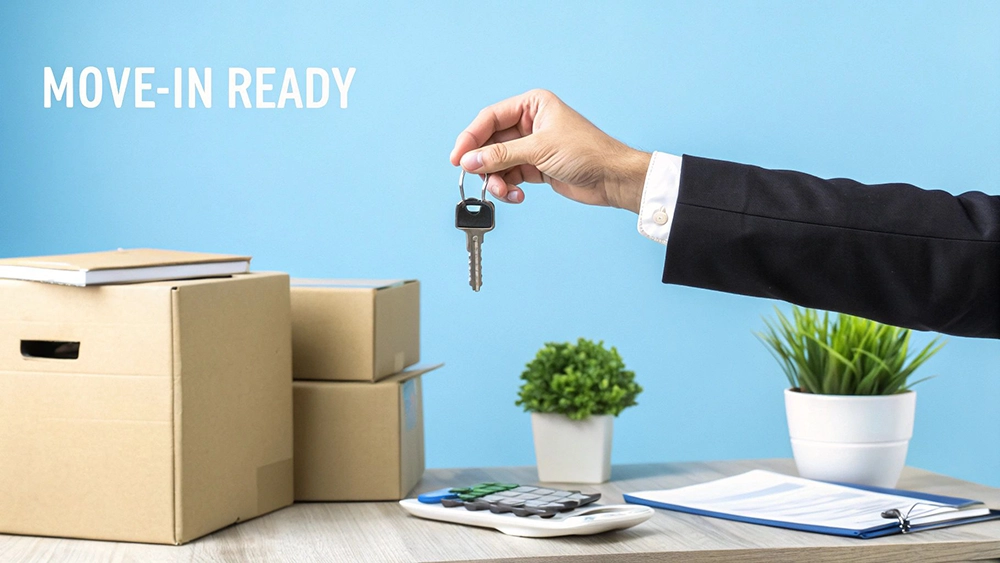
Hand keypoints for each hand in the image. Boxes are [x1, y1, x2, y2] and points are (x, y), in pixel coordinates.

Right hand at [449, 89, 650, 212]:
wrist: (611, 178)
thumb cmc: (587, 152)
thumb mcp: (539, 150)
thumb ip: (501, 155)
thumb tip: (470, 160)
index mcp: (532, 105)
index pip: (490, 118)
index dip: (470, 138)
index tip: (458, 158)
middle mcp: (530, 123)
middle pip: (490, 143)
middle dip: (484, 164)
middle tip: (477, 179)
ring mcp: (531, 146)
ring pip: (498, 163)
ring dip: (497, 180)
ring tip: (504, 192)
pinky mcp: (535, 167)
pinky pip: (510, 176)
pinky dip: (508, 188)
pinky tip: (516, 196)